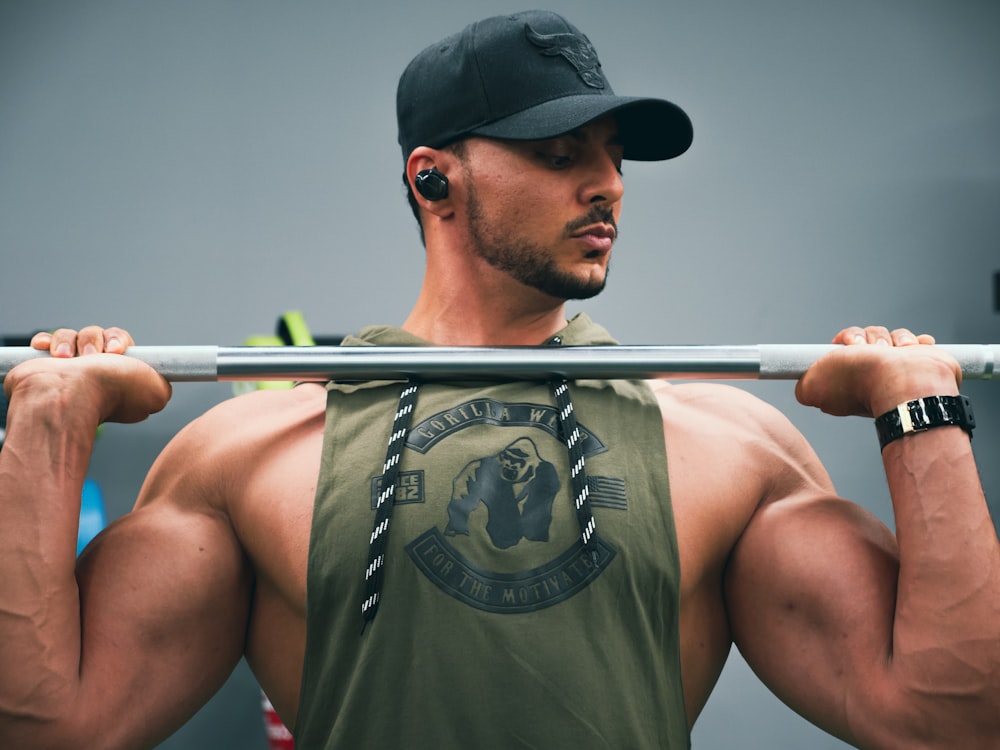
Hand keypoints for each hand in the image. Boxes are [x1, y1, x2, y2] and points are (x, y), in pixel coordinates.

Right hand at [8, 325, 169, 423]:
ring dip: (70, 341)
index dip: (118, 341)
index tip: (116, 350)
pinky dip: (46, 342)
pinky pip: (45, 341)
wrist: (70, 395)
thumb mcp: (156, 393)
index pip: (119, 343)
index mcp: (116, 375)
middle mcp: (91, 373)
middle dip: (95, 339)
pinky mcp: (40, 366)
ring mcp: (65, 369)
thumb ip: (161, 385)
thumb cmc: (112, 392)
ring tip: (67, 358)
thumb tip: (158, 385)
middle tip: (93, 354)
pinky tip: (48, 351)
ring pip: (71, 334)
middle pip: (96, 334)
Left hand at [795, 325, 960, 417]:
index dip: (846, 340)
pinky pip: (917, 342)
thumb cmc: (861, 382)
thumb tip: (804, 389)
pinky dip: (916, 343)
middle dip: (868, 337)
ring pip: (889, 336)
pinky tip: (914, 349)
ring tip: (896, 352)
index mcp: (850, 377)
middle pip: (866, 337)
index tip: (848, 344)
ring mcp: (898, 367)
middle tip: (869, 349)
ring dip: (891, 339)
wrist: (904, 380)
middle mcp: (873, 373)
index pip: (844, 347)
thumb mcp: (812, 387)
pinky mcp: (922, 360)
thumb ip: (804, 387)